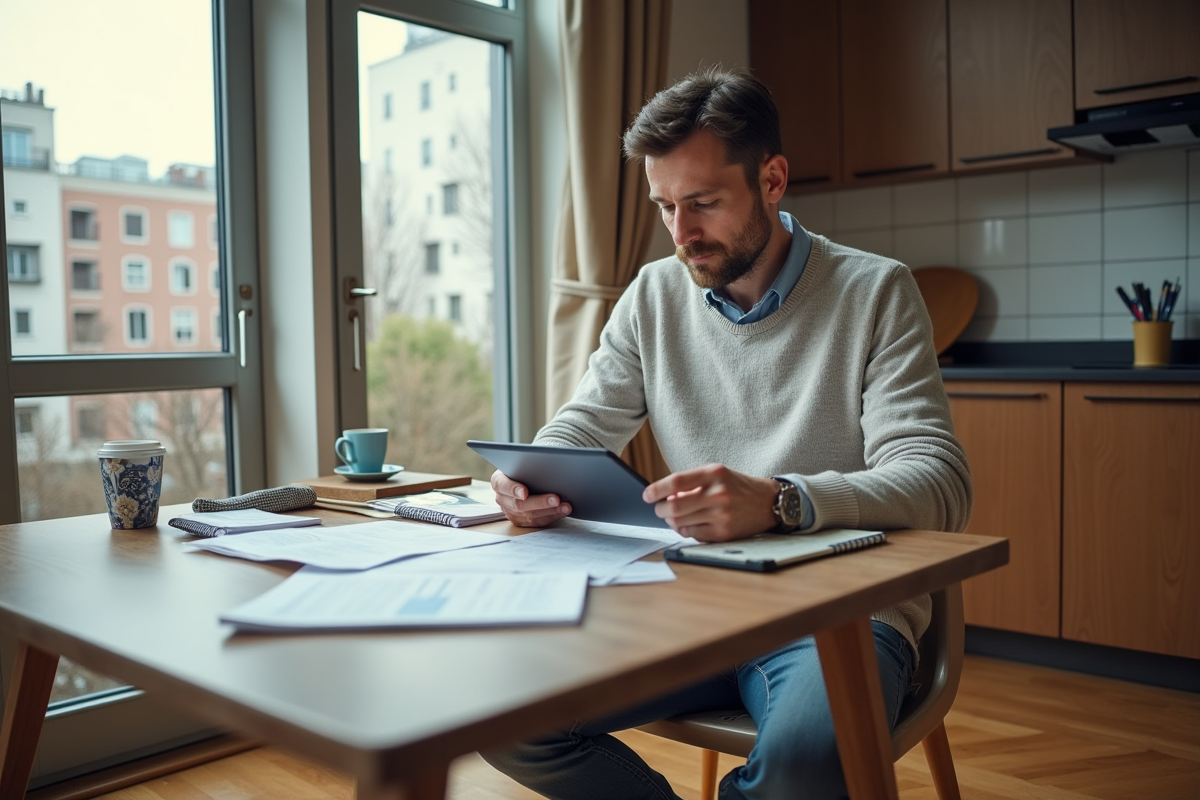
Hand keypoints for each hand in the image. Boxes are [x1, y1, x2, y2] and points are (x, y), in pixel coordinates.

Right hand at [490, 469, 572, 527]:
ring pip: (530, 516)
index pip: (502, 485)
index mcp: (498, 481)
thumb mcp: (522, 462)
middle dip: (540, 502)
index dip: (513, 489)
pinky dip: (553, 516)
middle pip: (519, 504)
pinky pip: (538, 522)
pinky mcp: (522, 521)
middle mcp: (502, 499)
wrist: (525, 476)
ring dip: (551, 511)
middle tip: (556, 498)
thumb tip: (548, 464)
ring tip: (566, 506)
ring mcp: (511, 512)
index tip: (525, 492)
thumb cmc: (524, 468)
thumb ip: (528, 465)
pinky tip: (564, 510)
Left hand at [642, 464, 776, 541]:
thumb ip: (691, 483)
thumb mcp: (717, 474)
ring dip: (671, 521)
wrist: (769, 502)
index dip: (656, 489)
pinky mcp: (724, 533)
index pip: (676, 481)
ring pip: (681, 523)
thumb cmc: (738, 487)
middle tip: (659, 509)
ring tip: (674, 517)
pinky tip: (689, 525)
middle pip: (674, 507)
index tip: (646, 495)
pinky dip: (685, 531)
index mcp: (714, 474)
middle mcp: (718, 494)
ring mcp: (722, 515)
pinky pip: (693, 535)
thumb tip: (664, 497)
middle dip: (660, 510)